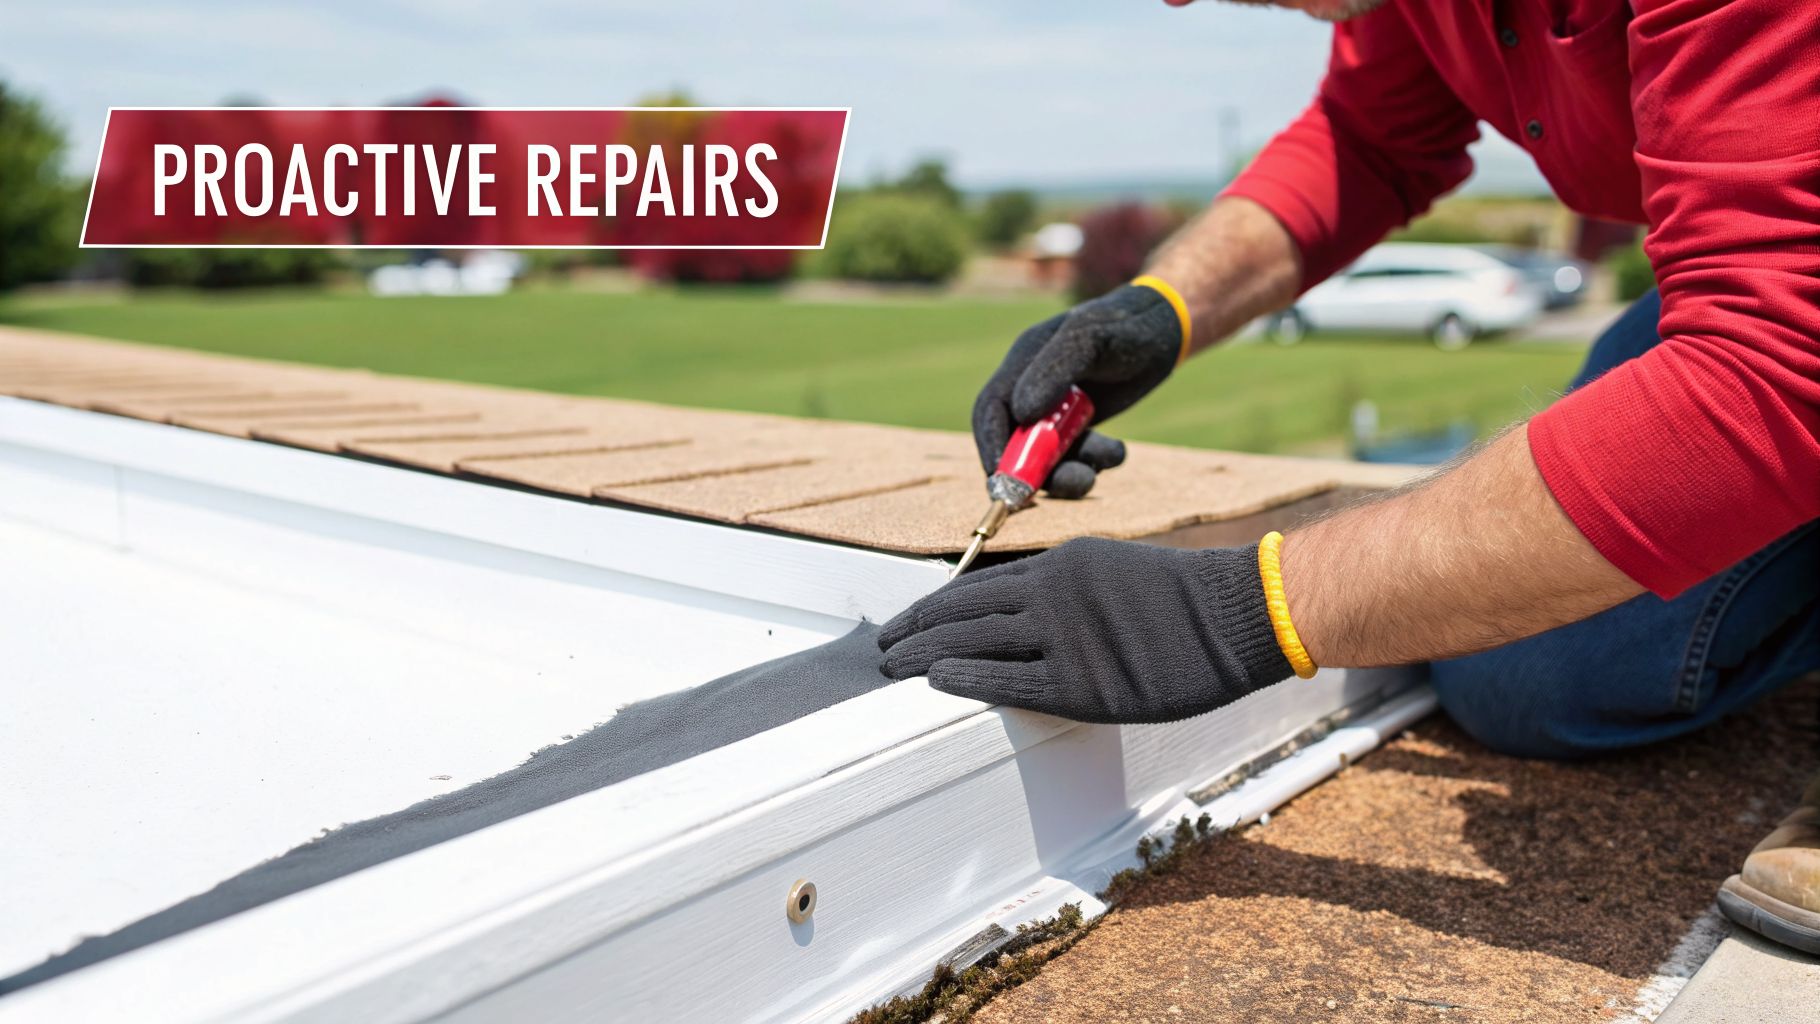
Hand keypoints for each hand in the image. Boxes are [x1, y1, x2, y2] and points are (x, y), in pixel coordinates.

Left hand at [877, 537, 1292, 723]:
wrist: (1241, 612)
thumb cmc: (1188, 601)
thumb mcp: (1114, 574)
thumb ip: (1068, 591)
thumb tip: (1025, 614)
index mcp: (1063, 564)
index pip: (982, 584)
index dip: (938, 602)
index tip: (911, 617)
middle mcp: (1054, 593)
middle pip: (964, 609)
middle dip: (917, 626)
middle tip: (883, 644)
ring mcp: (1065, 636)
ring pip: (974, 640)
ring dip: (924, 652)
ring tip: (891, 664)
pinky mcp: (1083, 681)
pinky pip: (1009, 679)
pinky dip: (964, 677)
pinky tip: (935, 680)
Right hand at [972, 282, 1184, 498]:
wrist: (1163, 331)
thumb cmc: (1123, 327)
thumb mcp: (1088, 339)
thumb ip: (1053, 372)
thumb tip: (1021, 413)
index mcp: (1023, 363)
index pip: (990, 410)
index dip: (992, 446)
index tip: (1005, 479)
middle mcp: (1031, 389)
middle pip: (1015, 442)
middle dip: (1037, 470)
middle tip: (1072, 483)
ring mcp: (1054, 410)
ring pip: (1047, 457)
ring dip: (1072, 470)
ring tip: (1109, 457)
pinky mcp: (1078, 425)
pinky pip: (1075, 457)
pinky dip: (1094, 462)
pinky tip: (1118, 451)